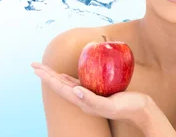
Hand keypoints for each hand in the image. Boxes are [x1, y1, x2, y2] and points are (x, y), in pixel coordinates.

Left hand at [31, 62, 151, 121]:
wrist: (141, 110)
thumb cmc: (128, 107)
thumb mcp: (111, 104)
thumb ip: (93, 100)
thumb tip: (75, 90)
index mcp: (83, 102)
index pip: (60, 88)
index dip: (48, 78)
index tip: (36, 69)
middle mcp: (83, 99)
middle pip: (60, 85)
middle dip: (46, 75)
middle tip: (34, 65)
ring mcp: (89, 96)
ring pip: (66, 85)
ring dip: (54, 77)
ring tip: (44, 70)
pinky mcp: (96, 92)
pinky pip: (78, 83)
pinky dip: (68, 78)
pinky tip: (65, 76)